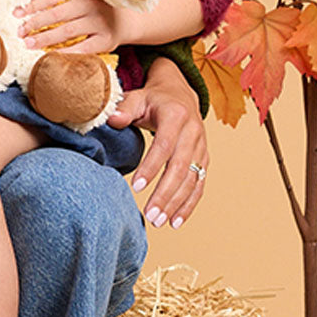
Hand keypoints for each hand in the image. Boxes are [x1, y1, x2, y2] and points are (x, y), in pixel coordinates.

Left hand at [14, 0, 119, 52]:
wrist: (126, 19)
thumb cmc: (92, 6)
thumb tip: (22, 8)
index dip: (33, 5)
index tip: (16, 14)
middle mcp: (90, 4)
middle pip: (57, 15)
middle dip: (35, 24)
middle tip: (20, 32)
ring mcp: (99, 22)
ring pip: (68, 31)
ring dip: (45, 39)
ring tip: (29, 44)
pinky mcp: (106, 40)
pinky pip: (82, 48)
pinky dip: (65, 53)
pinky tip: (50, 56)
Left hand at [106, 56, 207, 228]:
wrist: (181, 95)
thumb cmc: (153, 99)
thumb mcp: (137, 97)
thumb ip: (124, 108)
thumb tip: (111, 119)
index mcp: (176, 116)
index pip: (163, 146)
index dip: (150, 167)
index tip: (135, 187)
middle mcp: (193, 133)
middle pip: (180, 168)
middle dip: (165, 194)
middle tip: (149, 215)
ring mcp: (201, 148)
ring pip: (192, 180)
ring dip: (176, 204)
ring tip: (159, 221)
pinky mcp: (204, 160)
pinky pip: (199, 185)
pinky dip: (189, 205)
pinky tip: (176, 221)